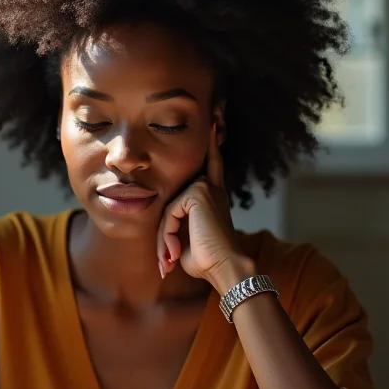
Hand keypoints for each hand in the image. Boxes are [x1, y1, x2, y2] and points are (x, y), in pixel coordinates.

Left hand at [157, 124, 250, 291]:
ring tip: (171, 259)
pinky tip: (175, 251)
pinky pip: (169, 213)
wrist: (224, 267)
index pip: (211, 164)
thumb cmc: (207, 260)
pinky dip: (168, 236)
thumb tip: (163, 236)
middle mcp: (210, 187)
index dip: (212, 144)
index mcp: (212, 195)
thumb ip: (176, 226)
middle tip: (172, 240)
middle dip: (167, 232)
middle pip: (172, 201)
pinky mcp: (198, 193)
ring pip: (167, 210)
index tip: (215, 121)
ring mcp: (204, 187)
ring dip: (165, 239)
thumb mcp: (186, 241)